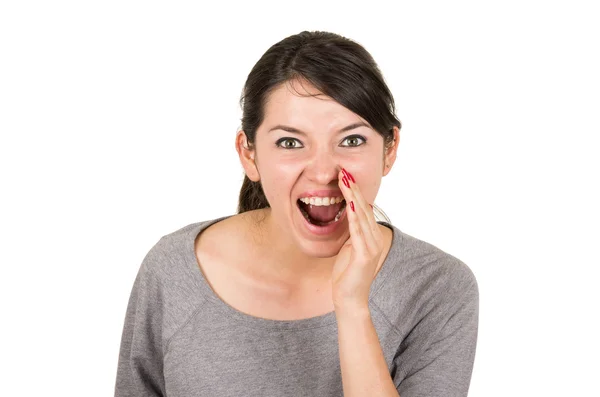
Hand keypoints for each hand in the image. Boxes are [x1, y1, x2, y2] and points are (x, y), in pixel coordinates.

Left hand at [331, 168, 384, 311]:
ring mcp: (372, 247)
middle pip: (364, 208)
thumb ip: (351, 233)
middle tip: (344, 171)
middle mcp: (375, 239)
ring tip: (345, 180)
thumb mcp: (348, 248)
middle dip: (353, 189)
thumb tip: (348, 217)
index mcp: (371, 236)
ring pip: (361, 215)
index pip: (363, 209)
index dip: (354, 192)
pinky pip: (358, 231)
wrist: (349, 300)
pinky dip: (354, 216)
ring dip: (353, 196)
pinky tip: (350, 203)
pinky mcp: (365, 255)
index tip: (345, 176)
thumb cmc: (346, 275)